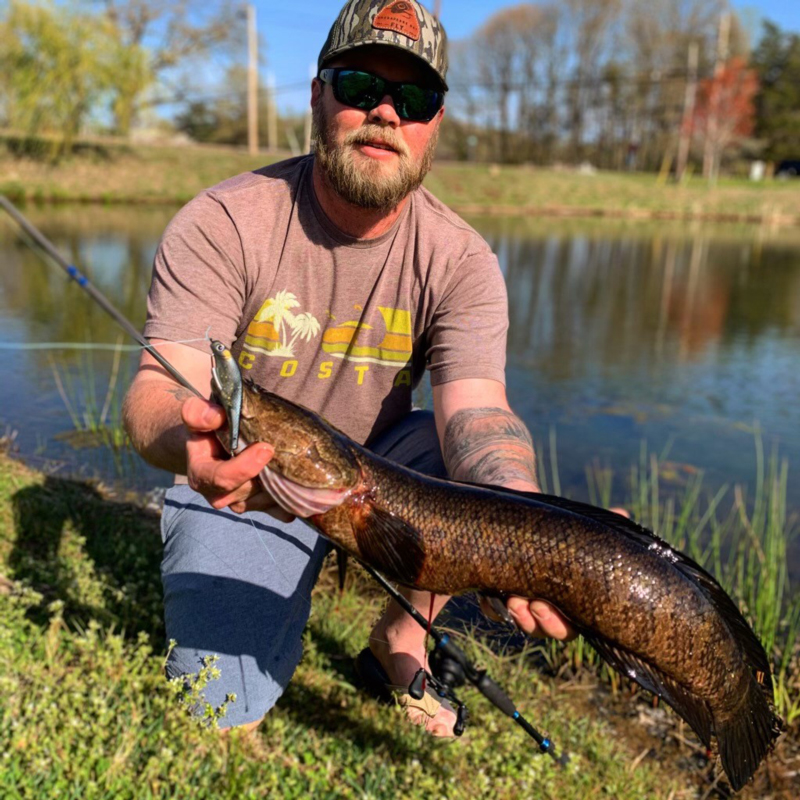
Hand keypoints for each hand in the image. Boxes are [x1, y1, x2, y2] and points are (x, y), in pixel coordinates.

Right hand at [181, 396, 294, 520]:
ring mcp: (241, 502)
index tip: (267, 448)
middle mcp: (220, 494)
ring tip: (296, 465)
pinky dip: (292, 502)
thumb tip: (217, 417)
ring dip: (282, 486)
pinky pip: (278, 510)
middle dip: (269, 474)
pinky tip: (305, 489)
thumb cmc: (206, 427)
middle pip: (250, 491)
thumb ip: (197, 413)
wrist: (214, 442)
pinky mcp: (259, 505)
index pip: (223, 479)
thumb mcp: (195, 414)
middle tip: (289, 454)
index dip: (246, 467)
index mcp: (202, 475)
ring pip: (266, 500)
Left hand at [481, 506, 630, 639]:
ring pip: (522, 623)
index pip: (571, 625)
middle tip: (533, 605)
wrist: (513, 507)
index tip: (552, 608)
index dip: (562, 624)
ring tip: (514, 599)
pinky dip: (493, 608)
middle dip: (541, 623)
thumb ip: (594, 529)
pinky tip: (493, 596)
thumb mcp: (570, 523)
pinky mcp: (495, 591)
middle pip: (546, 629)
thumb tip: (623, 514)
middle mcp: (545, 602)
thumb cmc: (548, 521)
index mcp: (568, 595)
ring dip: (519, 617)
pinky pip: (493, 610)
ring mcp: (520, 599)